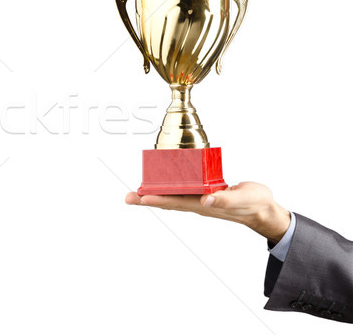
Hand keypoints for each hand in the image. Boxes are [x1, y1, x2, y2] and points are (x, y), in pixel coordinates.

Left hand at [125, 181, 290, 243]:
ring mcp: (201, 199)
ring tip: (138, 191)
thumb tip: (205, 200)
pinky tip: (164, 182)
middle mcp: (198, 202)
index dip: (156, 199)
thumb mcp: (242, 199)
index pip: (174, 202)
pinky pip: (183, 190)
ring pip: (173, 196)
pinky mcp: (205, 192)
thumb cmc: (254, 203)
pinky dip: (171, 186)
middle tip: (128, 197)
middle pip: (168, 201)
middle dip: (147, 198)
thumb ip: (225, 200)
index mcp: (204, 204)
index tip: (139, 197)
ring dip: (155, 193)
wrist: (264, 208)